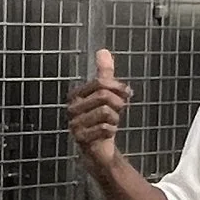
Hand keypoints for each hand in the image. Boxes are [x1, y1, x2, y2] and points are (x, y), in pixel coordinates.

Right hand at [66, 47, 132, 165]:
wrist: (98, 148)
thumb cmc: (102, 119)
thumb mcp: (106, 94)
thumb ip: (104, 73)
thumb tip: (103, 51)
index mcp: (76, 94)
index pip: (101, 82)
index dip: (118, 87)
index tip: (127, 94)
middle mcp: (72, 108)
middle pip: (104, 96)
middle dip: (118, 104)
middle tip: (119, 111)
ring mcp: (74, 123)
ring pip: (106, 112)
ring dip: (115, 119)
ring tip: (110, 123)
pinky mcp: (80, 138)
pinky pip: (105, 128)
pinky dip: (111, 131)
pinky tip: (107, 133)